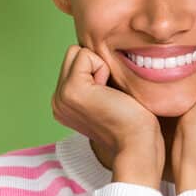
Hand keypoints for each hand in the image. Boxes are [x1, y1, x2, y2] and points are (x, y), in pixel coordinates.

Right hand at [51, 45, 163, 186]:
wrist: (138, 144)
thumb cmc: (133, 120)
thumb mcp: (106, 96)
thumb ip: (94, 78)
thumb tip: (96, 53)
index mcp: (63, 103)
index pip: (74, 61)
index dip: (98, 70)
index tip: (108, 97)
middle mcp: (57, 100)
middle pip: (73, 53)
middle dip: (96, 65)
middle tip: (109, 94)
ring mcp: (61, 96)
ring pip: (77, 52)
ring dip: (100, 67)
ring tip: (109, 94)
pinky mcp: (71, 90)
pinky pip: (85, 55)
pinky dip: (103, 68)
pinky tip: (109, 93)